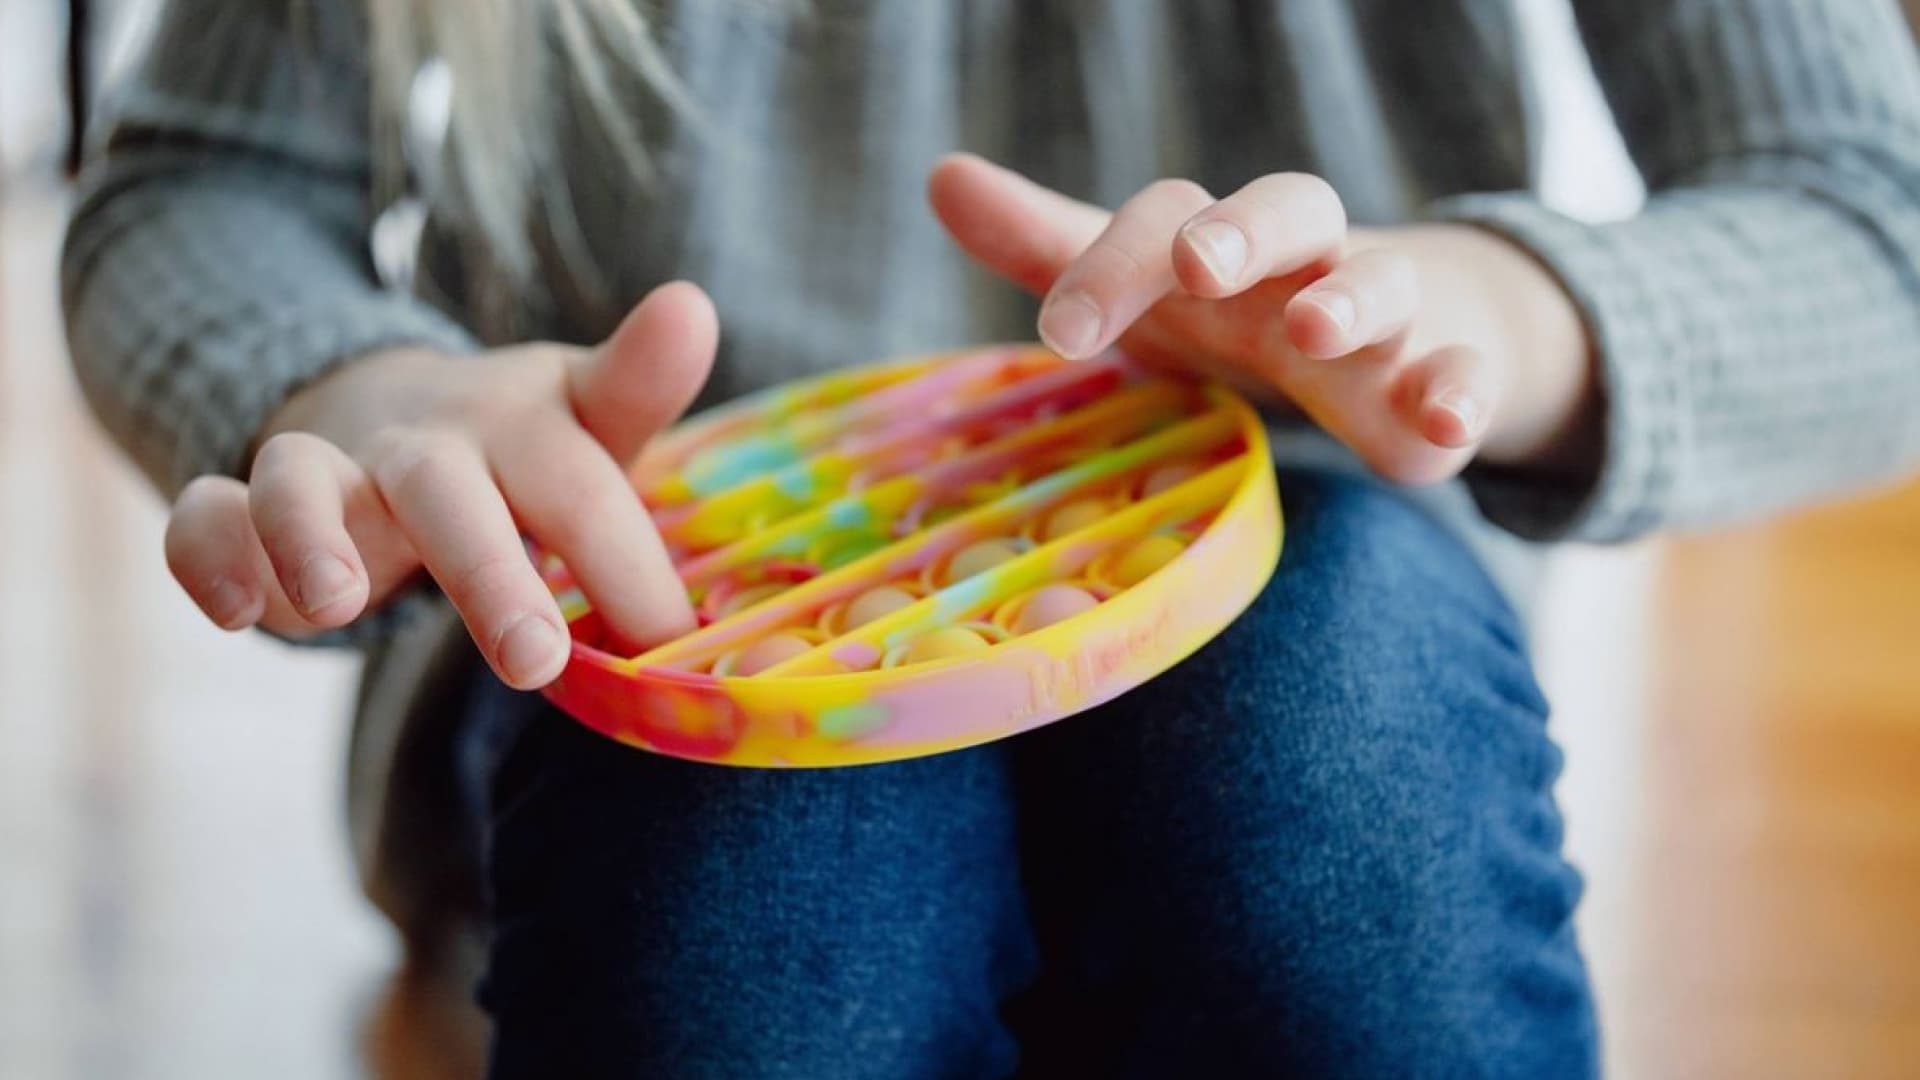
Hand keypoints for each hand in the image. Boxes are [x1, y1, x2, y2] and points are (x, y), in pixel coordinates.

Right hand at [163, 283, 715, 688]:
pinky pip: (205, 519)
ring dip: (312, 537)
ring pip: (301, 485)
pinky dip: (210, 553)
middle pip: (449, 494)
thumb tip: (693, 307)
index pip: (579, 485)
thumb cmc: (512, 448)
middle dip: (488, 575)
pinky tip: (235, 609)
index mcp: (520, 426)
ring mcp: (329, 470)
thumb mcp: (585, 418)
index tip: (671, 638)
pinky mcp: (246, 509)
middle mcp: (424, 444)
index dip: (624, 561)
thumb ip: (640, 384)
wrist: (381, 408)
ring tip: (339, 604)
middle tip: (533, 659)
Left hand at [929, 154, 1596, 484]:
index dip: (1110, 267)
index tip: (1055, 335)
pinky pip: (1460, 376)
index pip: (1167, 219)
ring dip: (1354, 303)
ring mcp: (1383, 317)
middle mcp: (1304, 261)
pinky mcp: (1440, 378)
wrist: (1386, 333)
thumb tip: (940, 173)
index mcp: (1223, 238)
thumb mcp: (1145, 285)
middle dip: (1243, 233)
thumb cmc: (1236, 308)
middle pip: (1288, 211)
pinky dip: (1460, 393)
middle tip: (1200, 265)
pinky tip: (1447, 426)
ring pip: (1382, 286)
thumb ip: (1049, 246)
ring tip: (1319, 332)